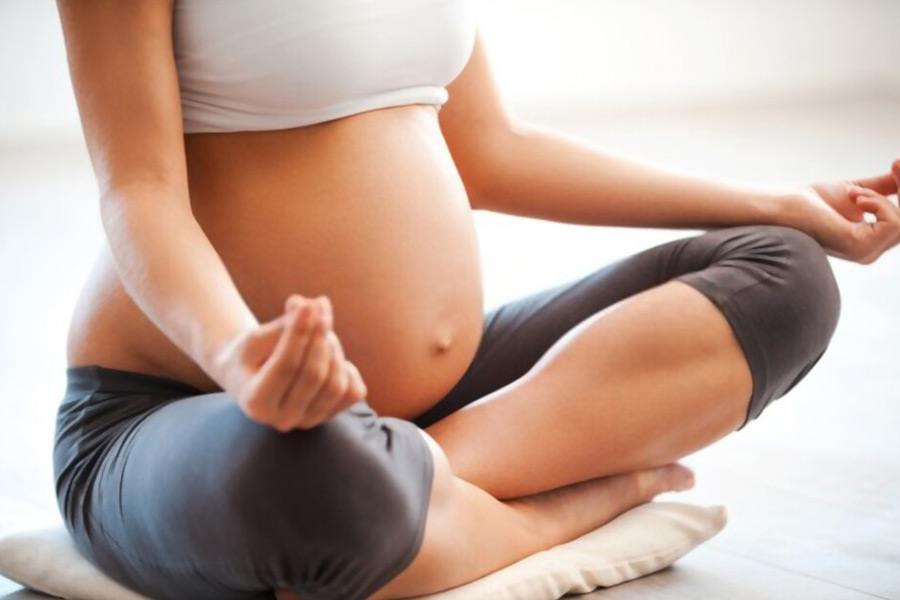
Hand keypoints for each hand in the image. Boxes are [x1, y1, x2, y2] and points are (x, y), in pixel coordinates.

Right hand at [212, 293, 367, 431]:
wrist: (253, 379)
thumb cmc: (251, 356)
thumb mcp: (255, 339)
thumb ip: (281, 326)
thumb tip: (308, 305)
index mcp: (256, 403)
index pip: (286, 366)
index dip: (300, 333)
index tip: (308, 304)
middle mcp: (282, 419)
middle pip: (314, 375)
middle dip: (320, 335)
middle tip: (319, 304)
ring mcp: (309, 421)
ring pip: (336, 384)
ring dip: (333, 348)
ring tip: (321, 327)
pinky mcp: (329, 416)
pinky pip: (353, 393)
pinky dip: (348, 369)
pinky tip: (332, 355)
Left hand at [789, 159, 899, 263]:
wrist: (786, 205)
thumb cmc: (814, 200)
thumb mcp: (858, 190)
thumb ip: (883, 188)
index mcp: (871, 241)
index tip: (897, 163)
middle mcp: (870, 251)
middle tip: (896, 164)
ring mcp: (865, 252)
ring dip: (882, 197)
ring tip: (854, 193)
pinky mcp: (859, 247)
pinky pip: (894, 223)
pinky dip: (878, 203)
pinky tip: (855, 198)